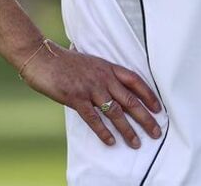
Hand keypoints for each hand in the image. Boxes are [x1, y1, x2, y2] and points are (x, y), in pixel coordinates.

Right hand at [19, 41, 162, 148]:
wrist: (41, 57)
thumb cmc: (62, 60)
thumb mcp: (88, 61)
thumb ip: (100, 72)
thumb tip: (110, 81)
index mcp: (107, 67)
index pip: (135, 81)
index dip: (148, 95)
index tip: (158, 108)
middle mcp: (103, 78)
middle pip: (130, 100)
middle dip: (145, 118)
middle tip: (156, 132)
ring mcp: (90, 88)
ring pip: (115, 112)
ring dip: (127, 129)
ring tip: (136, 142)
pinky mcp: (76, 98)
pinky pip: (93, 118)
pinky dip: (103, 131)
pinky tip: (110, 141)